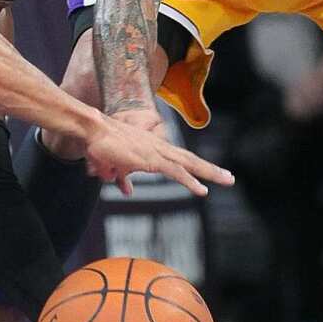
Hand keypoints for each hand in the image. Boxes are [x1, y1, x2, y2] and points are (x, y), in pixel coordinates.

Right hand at [85, 108, 233, 196]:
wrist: (93, 130)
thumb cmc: (100, 145)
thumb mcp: (114, 167)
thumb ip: (122, 178)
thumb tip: (127, 191)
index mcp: (153, 147)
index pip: (181, 157)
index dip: (196, 166)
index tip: (211, 173)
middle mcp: (159, 147)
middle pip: (191, 159)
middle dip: (211, 169)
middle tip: (230, 178)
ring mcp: (156, 152)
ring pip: (189, 164)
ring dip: (210, 173)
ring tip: (227, 180)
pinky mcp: (150, 159)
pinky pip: (175, 172)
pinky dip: (189, 181)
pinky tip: (201, 190)